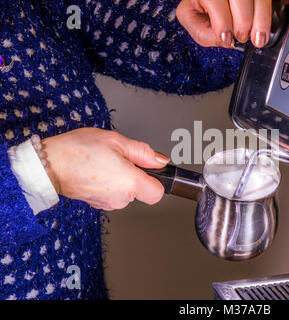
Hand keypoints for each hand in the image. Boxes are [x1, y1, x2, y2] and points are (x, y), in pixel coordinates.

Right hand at [42, 128, 168, 210]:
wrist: (47, 165)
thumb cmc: (78, 150)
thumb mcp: (116, 141)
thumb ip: (143, 152)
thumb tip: (160, 160)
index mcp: (130, 183)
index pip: (158, 193)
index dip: (156, 180)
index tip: (148, 169)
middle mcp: (121, 198)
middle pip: (140, 190)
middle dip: (134, 174)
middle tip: (117, 158)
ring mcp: (108, 203)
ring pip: (126, 192)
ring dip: (120, 178)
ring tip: (103, 163)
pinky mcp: (97, 204)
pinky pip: (112, 194)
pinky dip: (108, 184)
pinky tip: (95, 171)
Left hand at [176, 0, 271, 47]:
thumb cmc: (198, 4)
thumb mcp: (192, 19)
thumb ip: (204, 33)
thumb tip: (227, 41)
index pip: (215, 1)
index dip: (223, 23)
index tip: (227, 38)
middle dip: (243, 22)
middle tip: (241, 37)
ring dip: (261, 20)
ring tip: (258, 38)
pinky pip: (266, 0)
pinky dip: (267, 14)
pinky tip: (263, 29)